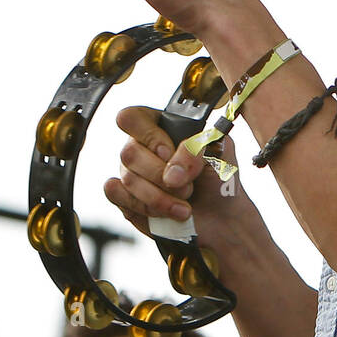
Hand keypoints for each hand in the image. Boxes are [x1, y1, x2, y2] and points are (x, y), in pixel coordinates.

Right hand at [104, 105, 239, 241]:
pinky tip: (164, 212)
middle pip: (129, 152)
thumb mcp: (219, 155)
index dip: (150, 137)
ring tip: (184, 204)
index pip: (133, 118)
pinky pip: (115, 194)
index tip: (170, 154)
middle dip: (161, 176)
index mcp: (162, 126)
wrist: (221, 219)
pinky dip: (143, 206)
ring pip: (128, 178)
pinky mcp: (126, 198)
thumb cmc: (219, 181)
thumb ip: (197, 149)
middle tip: (187, 187)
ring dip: (160, 197)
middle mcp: (142, 147)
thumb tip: (171, 172)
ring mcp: (131, 172)